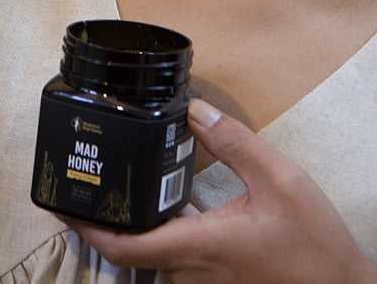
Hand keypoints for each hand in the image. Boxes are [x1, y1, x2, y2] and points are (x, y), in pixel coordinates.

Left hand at [69, 98, 376, 283]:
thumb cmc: (313, 243)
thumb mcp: (280, 179)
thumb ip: (235, 142)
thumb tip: (196, 109)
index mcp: (199, 246)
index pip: (124, 246)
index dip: (86, 227)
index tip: (62, 205)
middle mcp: (193, 272)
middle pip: (133, 250)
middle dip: (109, 217)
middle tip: (96, 178)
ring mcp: (204, 283)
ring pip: (155, 256)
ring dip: (137, 226)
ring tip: (128, 184)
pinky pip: (177, 260)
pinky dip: (163, 233)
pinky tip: (172, 204)